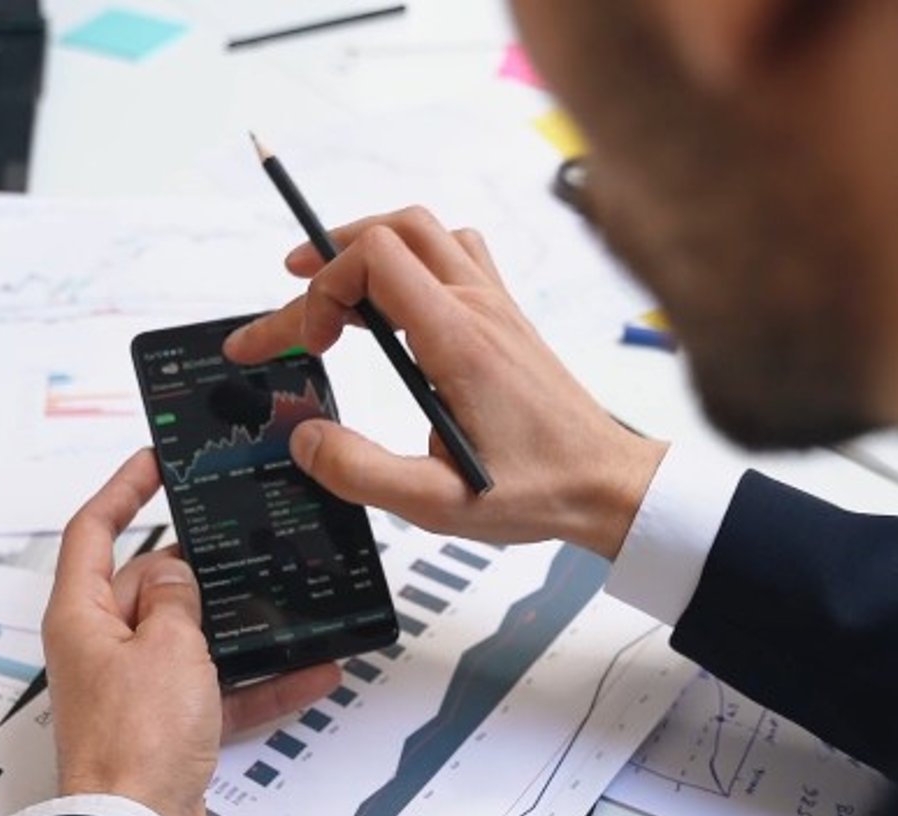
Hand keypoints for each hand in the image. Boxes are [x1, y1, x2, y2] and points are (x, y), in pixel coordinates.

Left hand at [44, 450, 343, 815]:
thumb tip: (176, 573)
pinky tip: (307, 674)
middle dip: (198, 571)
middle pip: (147, 586)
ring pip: (189, 640)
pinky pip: (216, 691)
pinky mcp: (164, 729)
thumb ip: (176, 599)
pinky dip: (258, 684)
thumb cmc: (132, 743)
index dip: (122, 489)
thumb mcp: (168, 645)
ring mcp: (132, 690)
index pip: (93, 531)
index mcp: (80, 616)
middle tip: (241, 545)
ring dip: (238, 630)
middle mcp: (100, 649)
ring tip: (286, 607)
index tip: (154, 460)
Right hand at [224, 207, 667, 559]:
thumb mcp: (436, 503)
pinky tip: (391, 301)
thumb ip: (361, 471)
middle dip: (326, 258)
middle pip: (391, 229)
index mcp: (459, 339)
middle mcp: (479, 307)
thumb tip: (305, 436)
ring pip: (423, 230)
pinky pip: (454, 251)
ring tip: (327, 288)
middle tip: (289, 306)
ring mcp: (496, 304)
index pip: (374, 258)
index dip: (321, 290)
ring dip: (367, 246)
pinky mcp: (505, 315)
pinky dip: (409, 257)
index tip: (308, 347)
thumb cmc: (539, 489)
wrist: (608, 484)